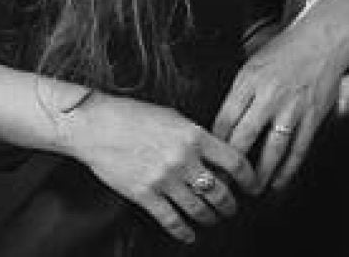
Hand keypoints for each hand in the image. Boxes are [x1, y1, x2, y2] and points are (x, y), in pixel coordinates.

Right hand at [60, 92, 257, 245]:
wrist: (96, 125)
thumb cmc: (131, 114)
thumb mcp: (171, 115)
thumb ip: (195, 134)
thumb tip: (216, 152)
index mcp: (193, 135)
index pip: (235, 162)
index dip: (250, 178)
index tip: (253, 185)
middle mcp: (183, 159)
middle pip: (221, 193)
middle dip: (231, 205)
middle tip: (232, 207)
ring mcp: (164, 179)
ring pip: (201, 210)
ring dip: (211, 218)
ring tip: (213, 218)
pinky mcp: (146, 195)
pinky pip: (173, 221)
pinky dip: (185, 232)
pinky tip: (190, 233)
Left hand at [212, 20, 348, 192]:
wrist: (321, 40)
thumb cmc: (284, 50)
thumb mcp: (252, 64)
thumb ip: (240, 92)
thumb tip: (224, 123)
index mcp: (248, 80)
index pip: (224, 119)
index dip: (215, 144)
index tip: (210, 158)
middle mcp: (268, 96)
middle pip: (243, 138)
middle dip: (232, 165)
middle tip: (225, 182)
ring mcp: (292, 109)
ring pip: (272, 151)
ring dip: (261, 175)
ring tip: (251, 189)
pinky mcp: (312, 117)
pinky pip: (298, 150)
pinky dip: (288, 170)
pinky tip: (279, 182)